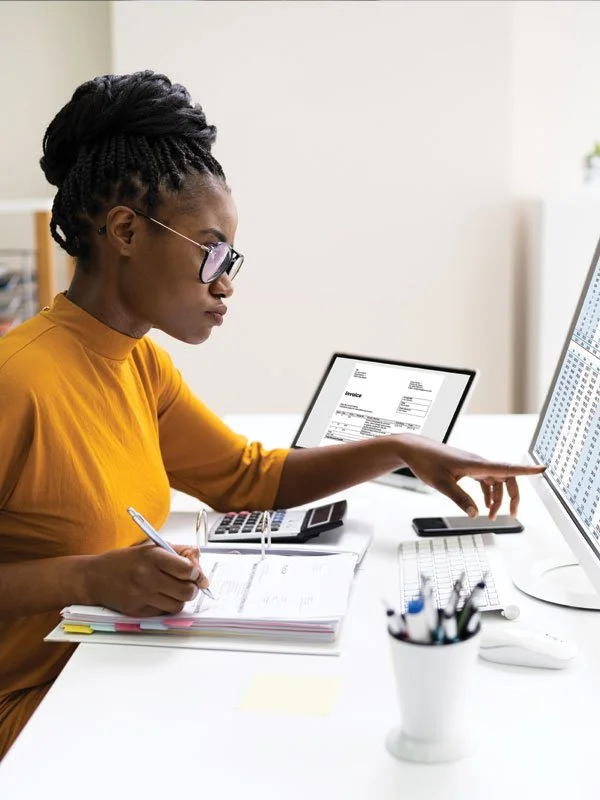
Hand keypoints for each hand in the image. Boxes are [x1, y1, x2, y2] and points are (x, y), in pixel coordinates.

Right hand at [85, 542, 209, 616]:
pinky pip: (163, 613)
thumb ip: (178, 551)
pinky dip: (165, 606)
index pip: (187, 569)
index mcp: (152, 556)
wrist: (95, 577)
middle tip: (189, 585)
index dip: (196, 572)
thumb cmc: (125, 561)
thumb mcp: (150, 547)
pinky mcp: (136, 611)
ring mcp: (141, 595)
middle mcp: (146, 576)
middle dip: (193, 588)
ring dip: (180, 599)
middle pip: (186, 590)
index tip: (195, 573)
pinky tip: (158, 597)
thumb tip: (199, 562)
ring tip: (173, 591)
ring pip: (177, 605)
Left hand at [397, 434, 545, 518]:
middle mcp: (478, 462)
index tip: (543, 469)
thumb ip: (460, 499)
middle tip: (512, 514)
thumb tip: (475, 514)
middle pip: (506, 477)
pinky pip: (486, 480)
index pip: (507, 467)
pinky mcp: (468, 467)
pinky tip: (483, 505)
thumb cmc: (427, 462)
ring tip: (492, 516)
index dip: (526, 470)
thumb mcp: (441, 484)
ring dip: (497, 498)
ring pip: (496, 480)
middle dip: (512, 496)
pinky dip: (488, 493)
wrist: (414, 449)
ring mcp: (474, 464)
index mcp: (476, 464)